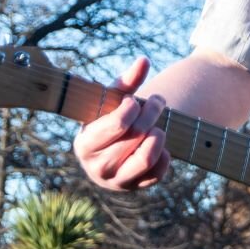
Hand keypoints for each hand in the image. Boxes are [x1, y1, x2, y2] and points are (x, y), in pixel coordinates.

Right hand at [72, 57, 170, 190]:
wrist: (111, 150)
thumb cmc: (109, 119)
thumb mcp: (112, 101)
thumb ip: (126, 81)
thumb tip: (144, 60)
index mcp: (84, 144)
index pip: (116, 125)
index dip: (132, 108)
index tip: (135, 100)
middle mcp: (97, 167)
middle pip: (135, 136)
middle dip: (151, 113)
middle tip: (157, 101)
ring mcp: (116, 181)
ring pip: (146, 158)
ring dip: (158, 135)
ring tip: (159, 124)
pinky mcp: (134, 188)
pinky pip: (156, 174)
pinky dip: (164, 156)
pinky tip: (160, 143)